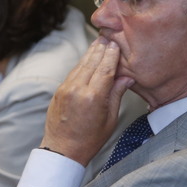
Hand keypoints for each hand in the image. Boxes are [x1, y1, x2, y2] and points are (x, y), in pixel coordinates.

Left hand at [40, 37, 134, 166]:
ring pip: (81, 65)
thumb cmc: (89, 139)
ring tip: (99, 42)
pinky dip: (82, 63)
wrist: (62, 150)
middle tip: (109, 36)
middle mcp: (78, 89)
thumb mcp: (110, 119)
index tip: (117, 43)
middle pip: (92, 62)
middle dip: (101, 48)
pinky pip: (73, 72)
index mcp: (93, 97)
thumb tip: (127, 77)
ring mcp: (66, 89)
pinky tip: (88, 58)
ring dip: (91, 52)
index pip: (106, 68)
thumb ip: (117, 94)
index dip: (112, 54)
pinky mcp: (59, 91)